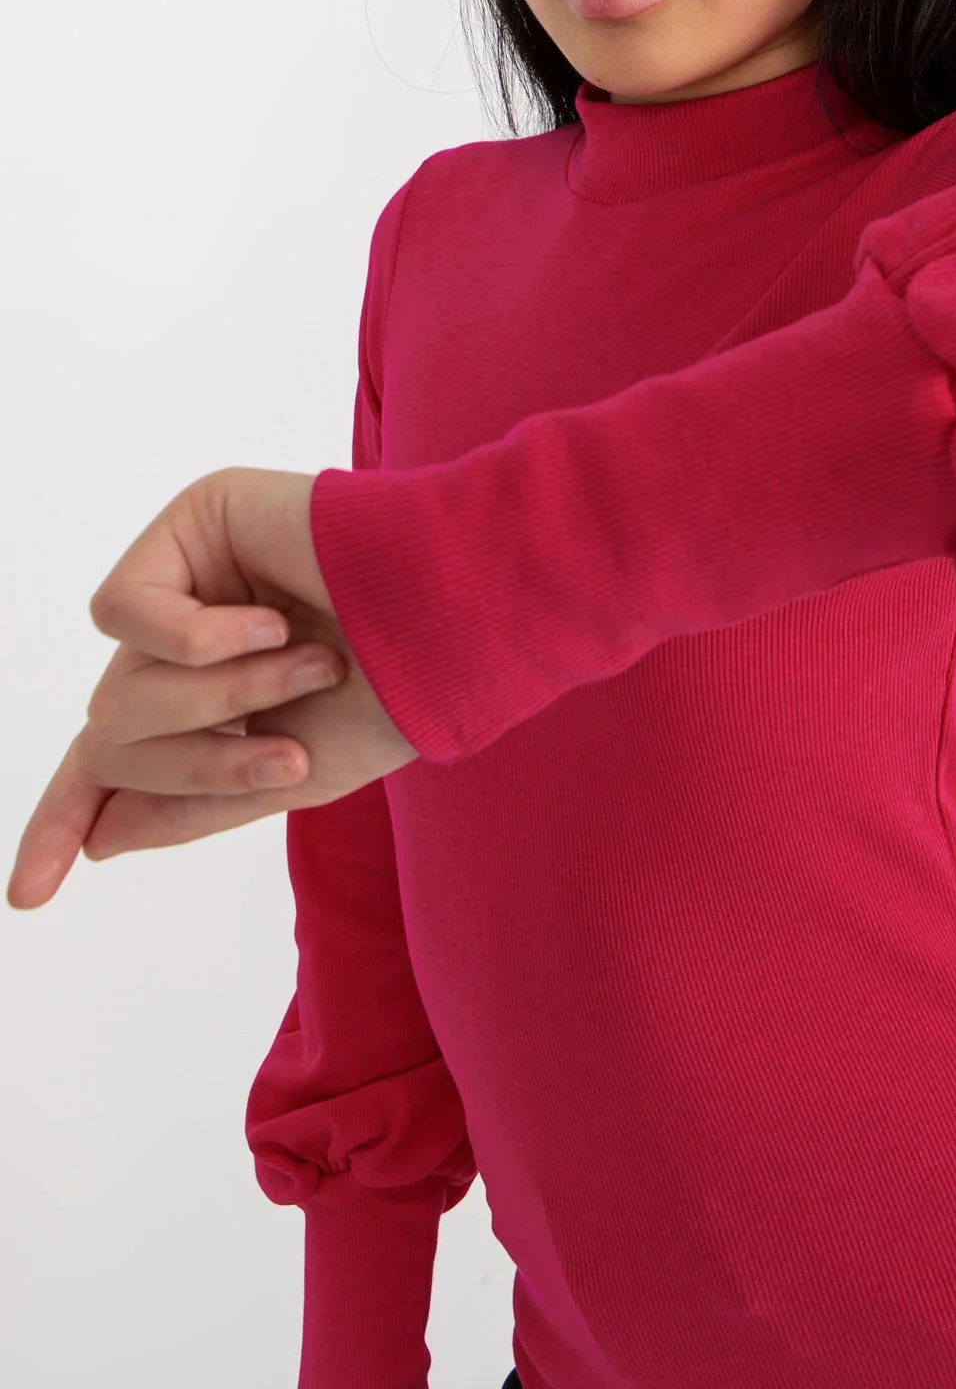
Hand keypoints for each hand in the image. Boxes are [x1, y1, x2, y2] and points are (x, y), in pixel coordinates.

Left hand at [6, 466, 416, 911]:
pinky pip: (125, 611)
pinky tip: (268, 623)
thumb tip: (99, 837)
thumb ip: (191, 806)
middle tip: (290, 759)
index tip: (29, 896)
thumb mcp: (290, 777)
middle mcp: (193, 638)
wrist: (450, 618)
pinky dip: (194, 639)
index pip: (113, 764)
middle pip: (116, 736)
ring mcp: (189, 578)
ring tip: (311, 666)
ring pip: (120, 685)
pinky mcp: (191, 522)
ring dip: (217, 700)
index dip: (63, 821)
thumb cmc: (396, 693)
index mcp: (218, 698)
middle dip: (195, 766)